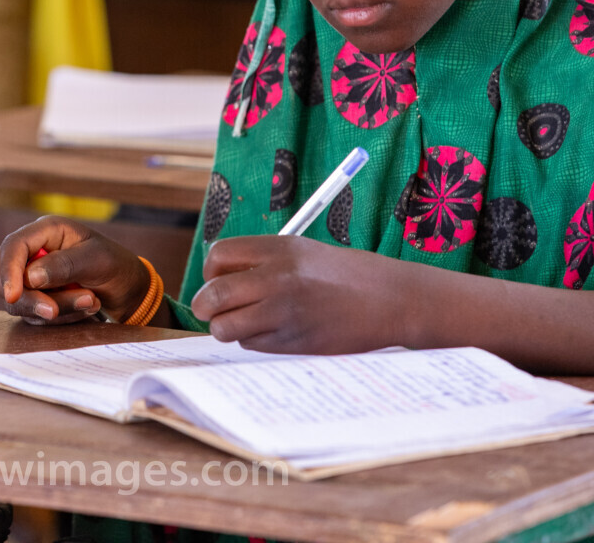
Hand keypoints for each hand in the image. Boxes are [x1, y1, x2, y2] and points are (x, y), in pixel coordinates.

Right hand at [0, 216, 149, 323]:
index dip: (8, 270)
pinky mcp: (36, 300)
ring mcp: (31, 278)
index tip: (13, 295)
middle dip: (23, 297)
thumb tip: (30, 277)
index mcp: (45, 231)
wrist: (129, 291)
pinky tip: (86, 308)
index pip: (12, 246)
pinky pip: (33, 317)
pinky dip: (61, 318)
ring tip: (91, 301)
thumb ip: (64, 265)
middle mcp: (32, 253)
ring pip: (17, 301)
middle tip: (52, 311)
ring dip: (55, 308)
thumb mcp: (97, 259)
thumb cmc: (115, 265)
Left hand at [192, 236, 408, 353]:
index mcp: (278, 249)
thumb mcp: (300, 252)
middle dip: (205, 305)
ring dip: (226, 327)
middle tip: (209, 309)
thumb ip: (260, 261)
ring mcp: (283, 312)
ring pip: (225, 326)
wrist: (388, 299)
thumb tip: (215, 279)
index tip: (217, 278)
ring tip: (243, 321)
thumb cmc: (343, 275)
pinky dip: (252, 339)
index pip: (217, 257)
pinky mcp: (292, 342)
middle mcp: (276, 278)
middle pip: (212, 295)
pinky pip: (250, 343)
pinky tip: (274, 331)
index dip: (210, 271)